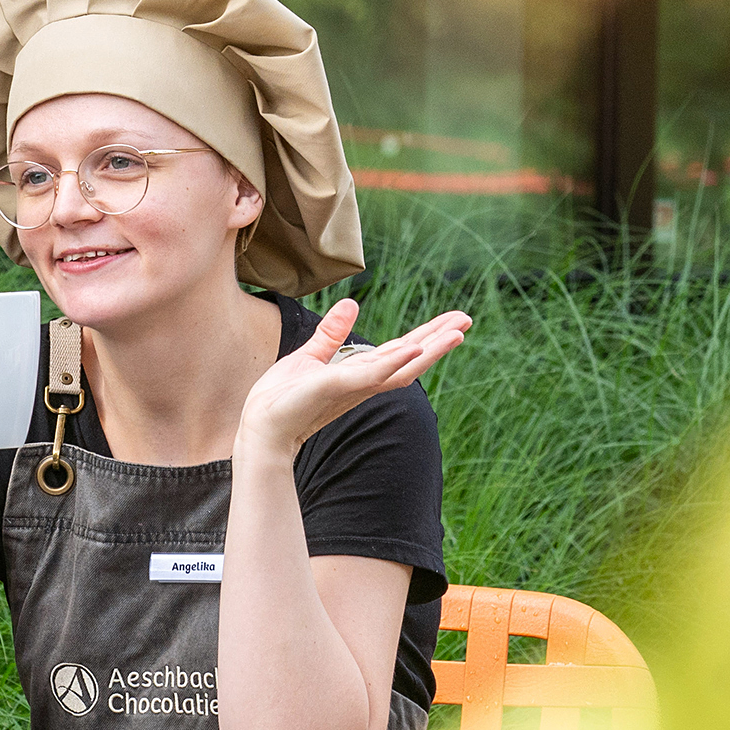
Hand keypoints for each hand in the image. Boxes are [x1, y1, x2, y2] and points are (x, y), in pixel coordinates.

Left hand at [236, 299, 471, 465]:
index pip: (402, 350)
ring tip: (457, 334)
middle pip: (411, 358)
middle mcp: (364, 382)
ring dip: (430, 349)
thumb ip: (332, 334)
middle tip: (467, 321)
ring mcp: (354, 386)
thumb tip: (351, 304)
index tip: (453, 320)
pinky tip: (414, 348)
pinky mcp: (337, 387)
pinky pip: (372, 374)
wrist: (261, 426)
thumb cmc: (283, 398)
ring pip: (401, 366)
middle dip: (439, 340)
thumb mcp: (311, 356)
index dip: (428, 335)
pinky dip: (394, 361)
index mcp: (360, 373)